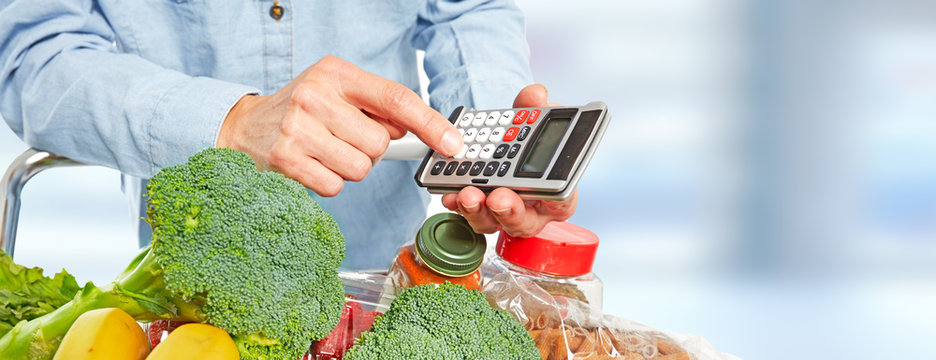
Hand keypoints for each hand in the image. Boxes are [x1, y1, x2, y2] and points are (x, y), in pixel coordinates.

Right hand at [217, 55, 462, 195]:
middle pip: (379, 143)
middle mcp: (316, 96)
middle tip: (344, 138)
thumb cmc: (302, 110)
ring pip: (360, 167)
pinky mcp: (287, 160)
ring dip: (350, 167)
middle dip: (370, 149)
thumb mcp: (338, 92)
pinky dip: (330, 182)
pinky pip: (336, 186)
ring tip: (326, 151)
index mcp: (336, 73)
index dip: (429, 123)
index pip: (396, 98)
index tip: (452, 143)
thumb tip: (419, 132)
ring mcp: (298, 129)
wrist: (244, 127)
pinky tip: (311, 165)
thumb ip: (378, 106)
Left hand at [441, 84, 577, 236]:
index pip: (562, 203)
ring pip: (493, 221)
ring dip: (479, 209)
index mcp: (553, 191)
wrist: (495, 141)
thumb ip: (534, 106)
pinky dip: (459, 204)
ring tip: (468, 193)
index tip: (546, 191)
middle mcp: (529, 209)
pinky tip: (450, 192)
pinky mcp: (478, 212)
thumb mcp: (530, 117)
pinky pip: (470, 213)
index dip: (557, 201)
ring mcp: (502, 214)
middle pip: (524, 220)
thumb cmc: (523, 139)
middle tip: (498, 197)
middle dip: (510, 210)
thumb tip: (536, 94)